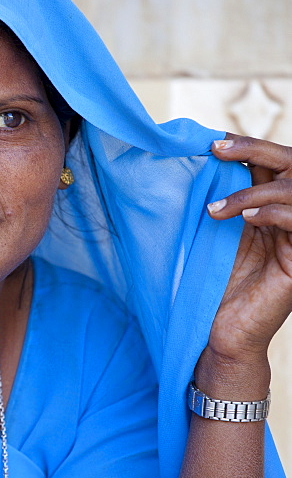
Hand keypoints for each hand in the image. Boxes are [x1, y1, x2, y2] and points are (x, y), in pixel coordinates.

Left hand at [207, 135, 291, 365]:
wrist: (218, 336)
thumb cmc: (209, 289)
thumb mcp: (212, 236)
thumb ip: (217, 202)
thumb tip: (196, 159)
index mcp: (270, 209)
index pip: (271, 164)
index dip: (247, 146)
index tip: (212, 142)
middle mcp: (289, 219)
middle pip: (291, 165)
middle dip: (254, 149)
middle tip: (216, 149)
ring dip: (251, 190)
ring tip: (215, 209)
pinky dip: (272, 211)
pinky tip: (246, 218)